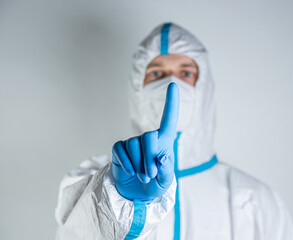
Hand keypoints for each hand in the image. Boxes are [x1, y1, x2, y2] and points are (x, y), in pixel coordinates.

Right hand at [112, 82, 178, 201]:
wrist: (137, 194)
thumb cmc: (155, 183)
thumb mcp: (165, 181)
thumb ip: (166, 171)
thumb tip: (161, 158)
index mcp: (164, 141)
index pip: (169, 119)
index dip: (171, 102)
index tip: (173, 84)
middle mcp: (149, 138)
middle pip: (149, 136)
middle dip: (149, 157)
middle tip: (150, 175)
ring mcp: (133, 143)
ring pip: (133, 145)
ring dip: (138, 164)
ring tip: (143, 176)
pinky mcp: (120, 149)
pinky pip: (120, 149)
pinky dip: (126, 162)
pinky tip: (131, 171)